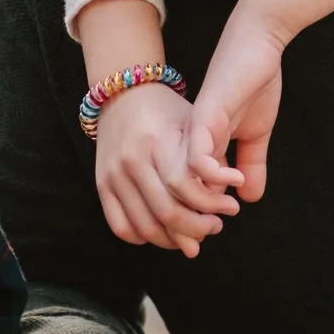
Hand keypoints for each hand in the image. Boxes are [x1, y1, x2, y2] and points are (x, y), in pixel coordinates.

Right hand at [93, 83, 237, 255]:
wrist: (123, 94)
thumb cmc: (167, 111)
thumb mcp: (193, 124)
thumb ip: (208, 161)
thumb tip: (220, 202)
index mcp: (158, 140)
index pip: (185, 187)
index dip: (212, 205)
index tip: (232, 207)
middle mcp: (133, 159)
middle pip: (166, 212)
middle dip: (198, 227)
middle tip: (216, 226)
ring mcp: (114, 174)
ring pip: (145, 226)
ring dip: (174, 240)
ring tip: (194, 235)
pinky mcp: (101, 184)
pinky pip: (121, 226)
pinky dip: (144, 237)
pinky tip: (163, 232)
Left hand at [184, 10, 288, 210]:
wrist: (257, 42)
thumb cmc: (255, 82)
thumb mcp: (255, 133)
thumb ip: (251, 163)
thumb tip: (250, 198)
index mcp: (193, 144)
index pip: (178, 191)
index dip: (187, 216)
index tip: (208, 231)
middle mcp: (185, 139)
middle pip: (169, 192)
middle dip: (188, 220)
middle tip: (214, 229)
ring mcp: (192, 127)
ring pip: (178, 179)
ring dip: (202, 202)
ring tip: (227, 210)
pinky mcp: (205, 115)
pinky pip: (196, 155)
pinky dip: (214, 175)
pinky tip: (235, 179)